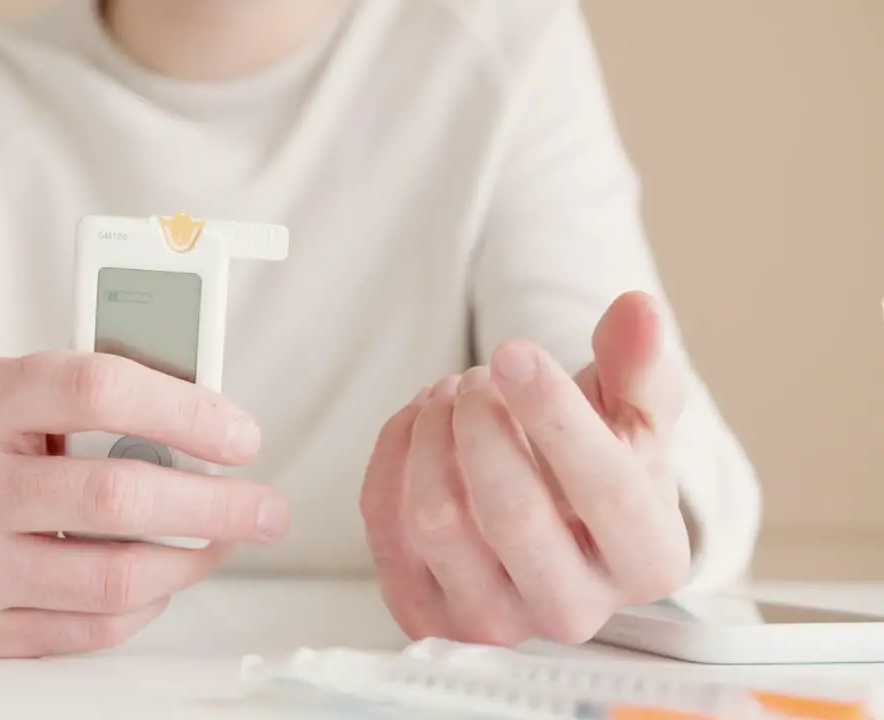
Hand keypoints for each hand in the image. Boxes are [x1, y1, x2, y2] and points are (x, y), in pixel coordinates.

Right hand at [0, 351, 289, 656]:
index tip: (240, 435)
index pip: (94, 388)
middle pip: (116, 497)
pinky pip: (89, 631)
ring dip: (192, 560)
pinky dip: (144, 605)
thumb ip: (83, 395)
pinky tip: (161, 577)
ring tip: (223, 540)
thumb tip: (202, 417)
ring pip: (113, 578)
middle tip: (267, 507)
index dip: (184, 409)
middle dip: (215, 505)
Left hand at [361, 291, 690, 645]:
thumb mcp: (634, 417)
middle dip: (481, 422)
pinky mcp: (423, 616)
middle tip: (476, 376)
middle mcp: (573, 611)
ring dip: (431, 434)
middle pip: (512, 513)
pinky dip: (394, 454)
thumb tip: (639, 309)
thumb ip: (640, 367)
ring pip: (436, 521)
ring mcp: (493, 623)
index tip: (514, 351)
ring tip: (450, 395)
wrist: (551, 528)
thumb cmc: (600, 464)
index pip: (606, 490)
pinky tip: (418, 421)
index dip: (554, 412)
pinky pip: (384, 524)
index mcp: (648, 563)